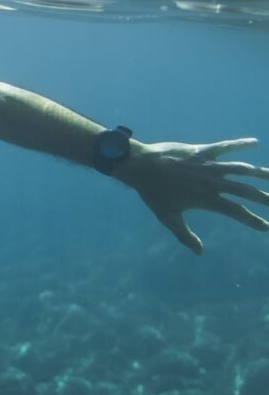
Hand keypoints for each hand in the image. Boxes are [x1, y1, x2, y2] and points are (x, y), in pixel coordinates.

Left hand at [116, 138, 268, 254]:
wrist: (139, 166)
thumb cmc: (152, 192)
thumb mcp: (168, 217)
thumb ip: (185, 235)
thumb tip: (199, 252)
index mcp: (205, 199)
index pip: (236, 212)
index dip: (253, 220)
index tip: (266, 227)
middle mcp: (211, 182)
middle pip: (246, 191)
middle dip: (265, 198)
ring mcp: (207, 165)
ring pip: (241, 169)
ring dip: (261, 173)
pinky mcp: (200, 151)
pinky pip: (224, 146)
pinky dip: (239, 144)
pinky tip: (254, 142)